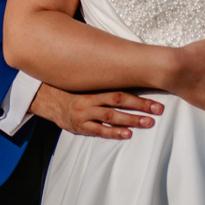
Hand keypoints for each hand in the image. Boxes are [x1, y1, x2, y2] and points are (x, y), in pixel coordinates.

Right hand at [28, 84, 163, 139]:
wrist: (46, 99)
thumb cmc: (70, 89)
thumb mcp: (84, 81)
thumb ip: (103, 81)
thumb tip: (126, 71)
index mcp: (92, 88)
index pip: (118, 91)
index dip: (138, 96)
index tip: (154, 100)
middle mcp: (89, 101)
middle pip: (118, 103)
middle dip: (140, 107)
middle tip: (158, 110)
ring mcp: (84, 115)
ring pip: (110, 117)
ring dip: (131, 120)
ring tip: (147, 122)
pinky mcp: (80, 127)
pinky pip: (98, 131)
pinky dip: (114, 133)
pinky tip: (127, 134)